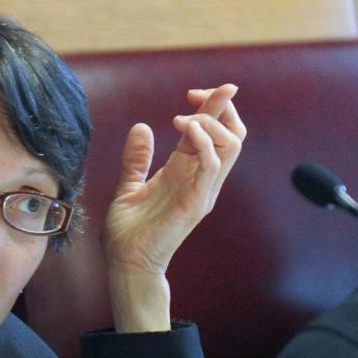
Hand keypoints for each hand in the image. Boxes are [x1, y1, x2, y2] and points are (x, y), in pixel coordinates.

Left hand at [100, 84, 244, 331]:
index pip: (213, 131)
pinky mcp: (196, 203)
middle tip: (194, 95)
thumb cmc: (129, 232)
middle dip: (220, 106)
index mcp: (186, 172)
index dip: (209, 106)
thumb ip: (137, 159)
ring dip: (212, 122)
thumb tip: (141, 127)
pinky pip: (212, 165)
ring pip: (232, 145)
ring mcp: (202, 191)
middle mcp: (201, 179)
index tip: (191, 93)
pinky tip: (187, 131)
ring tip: (184, 119)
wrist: (126, 264)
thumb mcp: (130, 186)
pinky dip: (205, 143)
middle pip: (232, 133)